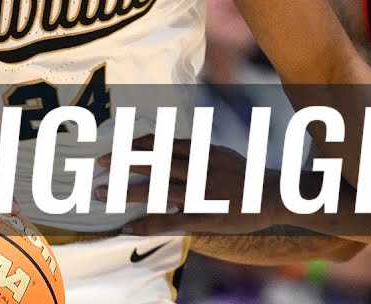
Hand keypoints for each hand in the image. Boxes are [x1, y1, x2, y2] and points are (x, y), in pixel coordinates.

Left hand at [96, 137, 280, 235]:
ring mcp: (197, 193)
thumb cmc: (247, 175)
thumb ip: (198, 152)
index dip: (136, 144)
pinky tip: (126, 227)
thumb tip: (176, 147)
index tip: (117, 146)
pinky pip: (167, 220)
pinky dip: (145, 224)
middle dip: (122, 162)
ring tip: (100, 192)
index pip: (161, 144)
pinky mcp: (200, 216)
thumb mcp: (222, 154)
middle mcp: (195, 169)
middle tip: (98, 163)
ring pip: (153, 190)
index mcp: (200, 152)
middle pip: (151, 163)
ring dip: (124, 191)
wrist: (272, 195)